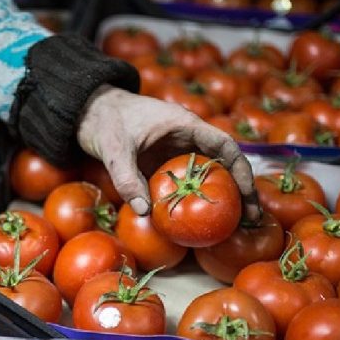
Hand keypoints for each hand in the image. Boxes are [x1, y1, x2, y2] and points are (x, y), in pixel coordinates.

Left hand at [77, 85, 259, 220]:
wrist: (90, 112)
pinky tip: (198, 223)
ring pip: (208, 176)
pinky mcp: (164, 165)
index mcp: (184, 125)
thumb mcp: (114, 149)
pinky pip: (185, 184)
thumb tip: (144, 211)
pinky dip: (195, 200)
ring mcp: (176, 153)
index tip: (247, 194)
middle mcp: (187, 139)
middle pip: (223, 164)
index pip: (224, 145)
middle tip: (249, 220)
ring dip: (221, 198)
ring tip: (234, 228)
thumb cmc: (105, 120)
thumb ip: (126, 177)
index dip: (240, 169)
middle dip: (240, 191)